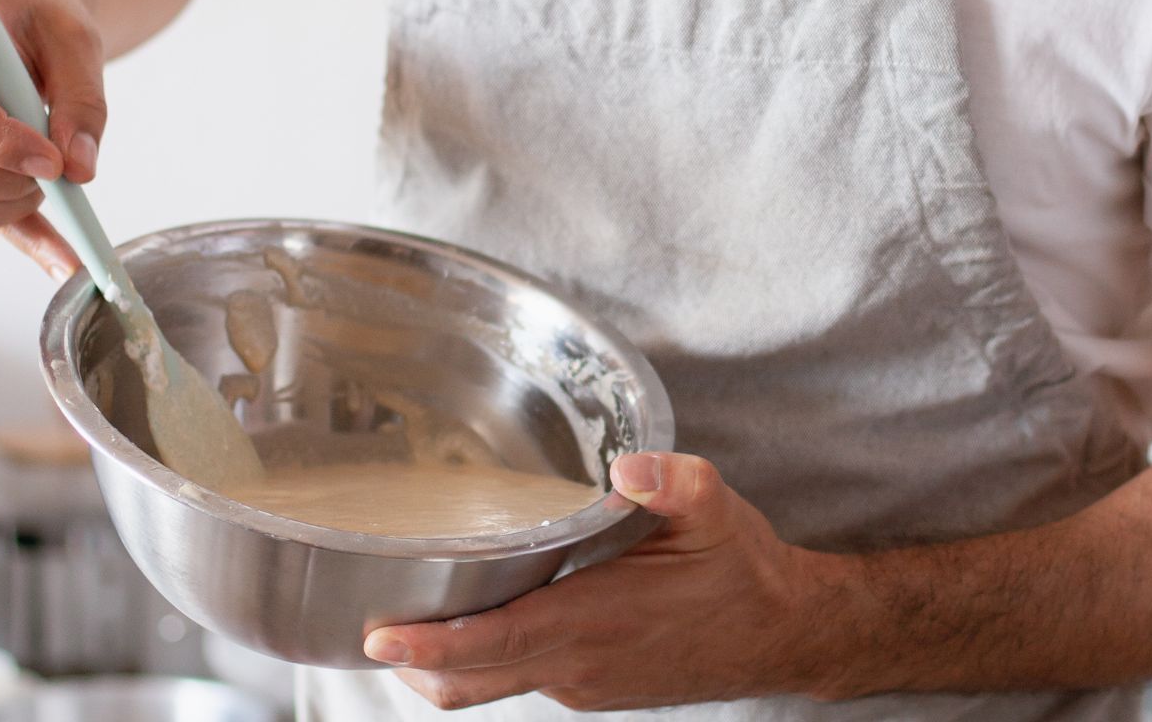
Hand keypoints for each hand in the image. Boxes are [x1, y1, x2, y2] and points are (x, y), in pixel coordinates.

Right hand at [0, 0, 105, 279]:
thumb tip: (79, 168)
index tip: (51, 161)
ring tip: (50, 176)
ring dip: (7, 206)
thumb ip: (84, 99)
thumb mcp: (77, 39)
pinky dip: (14, 232)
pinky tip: (63, 252)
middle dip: (4, 182)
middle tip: (56, 168)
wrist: (18, 14)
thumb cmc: (41, 17)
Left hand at [364, 453, 843, 711]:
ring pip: (489, 685)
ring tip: (409, 615)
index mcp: (594, 622)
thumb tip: (628, 464)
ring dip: (444, 660)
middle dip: (412, 659)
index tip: (377, 633)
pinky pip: (519, 679)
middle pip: (468, 681)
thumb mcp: (714, 512)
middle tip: (368, 620)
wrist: (783, 635)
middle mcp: (577, 665)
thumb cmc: (742, 572)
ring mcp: (581, 684)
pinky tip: (483, 614)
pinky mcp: (591, 688)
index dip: (428, 644)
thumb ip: (674, 481)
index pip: (492, 643)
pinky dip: (485, 656)